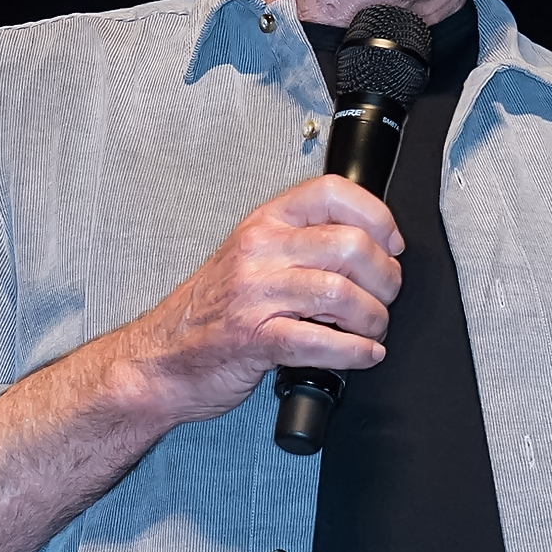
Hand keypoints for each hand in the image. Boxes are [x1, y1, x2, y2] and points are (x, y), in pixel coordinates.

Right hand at [114, 173, 404, 427]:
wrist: (160, 359)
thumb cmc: (209, 312)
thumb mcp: (249, 257)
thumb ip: (299, 243)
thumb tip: (367, 245)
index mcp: (263, 224)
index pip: (332, 192)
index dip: (377, 215)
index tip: (391, 242)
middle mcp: (259, 252)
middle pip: (351, 246)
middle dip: (386, 278)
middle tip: (385, 297)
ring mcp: (256, 295)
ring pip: (343, 294)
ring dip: (374, 319)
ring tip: (372, 330)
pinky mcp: (256, 339)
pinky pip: (322, 342)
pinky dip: (356, 352)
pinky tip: (363, 354)